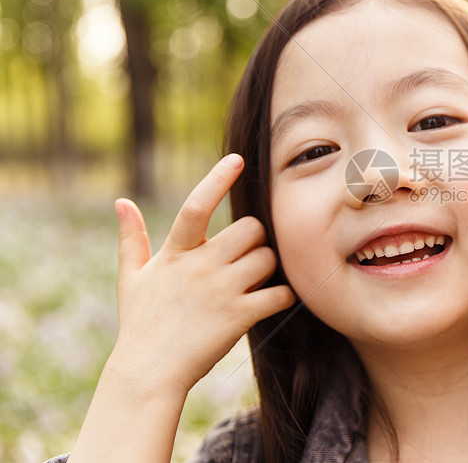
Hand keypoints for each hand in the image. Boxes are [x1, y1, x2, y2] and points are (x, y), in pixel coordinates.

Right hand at [108, 153, 294, 397]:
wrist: (149, 373)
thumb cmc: (141, 323)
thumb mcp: (132, 278)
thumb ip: (131, 238)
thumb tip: (120, 201)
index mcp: (175, 253)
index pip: (196, 206)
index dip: (217, 180)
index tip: (236, 159)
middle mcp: (200, 267)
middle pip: (251, 229)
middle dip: (255, 239)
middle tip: (245, 256)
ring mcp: (220, 291)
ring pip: (267, 259)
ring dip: (268, 267)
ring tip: (253, 282)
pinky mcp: (239, 317)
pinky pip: (279, 293)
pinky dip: (282, 296)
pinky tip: (271, 301)